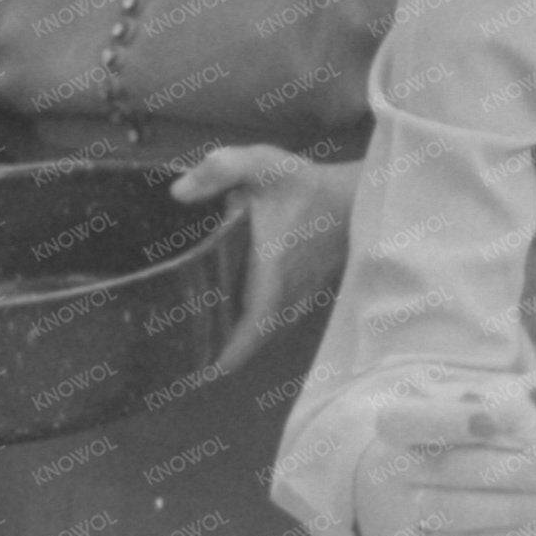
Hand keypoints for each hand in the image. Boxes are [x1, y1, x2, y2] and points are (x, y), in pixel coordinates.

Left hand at [171, 148, 358, 380]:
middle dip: (227, 353)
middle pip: (258, 338)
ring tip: (206, 347)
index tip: (208, 370)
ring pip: (270, 333)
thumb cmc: (307, 184)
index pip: (256, 324)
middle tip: (189, 359)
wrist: (357, 195)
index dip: (233, 351)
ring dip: (244, 343)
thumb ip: (221, 170)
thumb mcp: (261, 165)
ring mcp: (300, 296)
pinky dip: (259, 330)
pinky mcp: (307, 293)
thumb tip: (178, 192)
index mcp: (274, 270)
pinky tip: (238, 323)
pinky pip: (280, 322)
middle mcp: (288, 293)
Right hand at [350, 392, 535, 535]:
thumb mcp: (473, 407)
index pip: (415, 420)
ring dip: (521, 507)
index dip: (451, 420)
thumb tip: (534, 435)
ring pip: (461, 511)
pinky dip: (515, 534)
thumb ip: (503, 407)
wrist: (401, 485)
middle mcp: (386, 472)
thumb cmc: (450, 436)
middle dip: (516, 471)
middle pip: (452, 469)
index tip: (493, 420)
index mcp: (394, 425)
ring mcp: (397, 517)